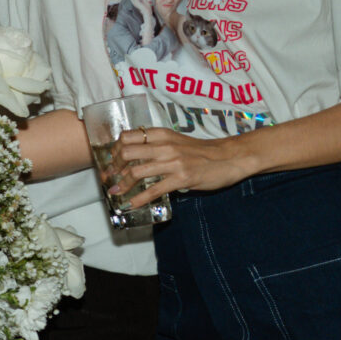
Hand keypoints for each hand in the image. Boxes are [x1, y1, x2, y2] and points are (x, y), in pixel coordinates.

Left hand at [111, 125, 253, 205]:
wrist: (230, 157)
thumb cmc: (202, 151)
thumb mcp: (176, 141)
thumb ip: (157, 146)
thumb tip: (136, 158)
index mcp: (161, 134)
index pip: (126, 137)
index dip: (114, 150)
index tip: (110, 161)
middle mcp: (164, 145)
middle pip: (126, 153)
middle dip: (113, 167)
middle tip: (110, 177)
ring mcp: (173, 162)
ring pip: (136, 172)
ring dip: (122, 185)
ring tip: (115, 192)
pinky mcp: (182, 178)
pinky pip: (154, 190)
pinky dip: (139, 199)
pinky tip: (131, 204)